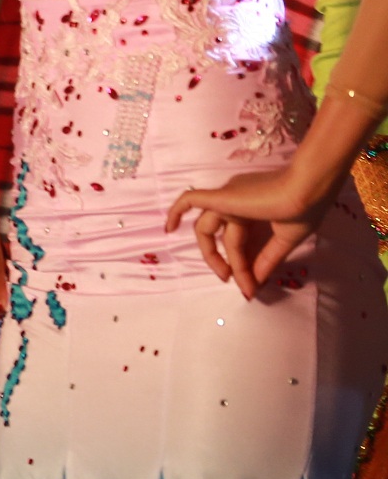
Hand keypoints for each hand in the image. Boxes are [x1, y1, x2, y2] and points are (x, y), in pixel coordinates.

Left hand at [168, 165, 336, 299]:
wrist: (309, 190)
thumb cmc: (304, 208)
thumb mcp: (285, 238)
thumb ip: (268, 259)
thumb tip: (255, 283)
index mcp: (251, 207)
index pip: (237, 239)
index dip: (243, 265)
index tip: (251, 288)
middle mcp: (235, 200)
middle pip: (221, 237)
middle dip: (229, 263)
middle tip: (238, 284)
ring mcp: (226, 198)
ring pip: (209, 230)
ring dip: (217, 257)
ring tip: (228, 277)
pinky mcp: (220, 197)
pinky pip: (189, 200)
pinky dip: (176, 211)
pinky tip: (169, 229)